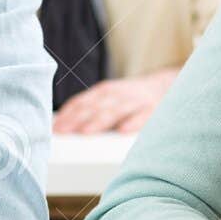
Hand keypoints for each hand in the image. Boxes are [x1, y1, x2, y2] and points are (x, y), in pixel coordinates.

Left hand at [53, 68, 177, 133]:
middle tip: (63, 132)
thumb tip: (65, 127)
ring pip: (115, 109)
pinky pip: (143, 115)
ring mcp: (136, 100)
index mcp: (105, 92)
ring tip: (85, 132)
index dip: (68, 114)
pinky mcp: (153, 108)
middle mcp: (118, 93)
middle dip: (77, 119)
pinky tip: (123, 131)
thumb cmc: (130, 100)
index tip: (55, 127)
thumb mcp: (110, 99)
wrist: (165, 86)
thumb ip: (92, 109)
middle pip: (94, 106)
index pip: (82, 102)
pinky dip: (133, 122)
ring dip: (99, 121)